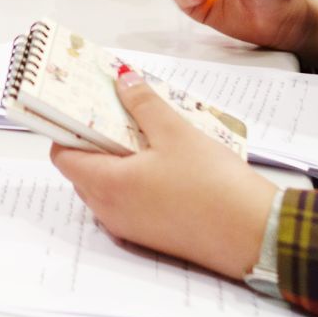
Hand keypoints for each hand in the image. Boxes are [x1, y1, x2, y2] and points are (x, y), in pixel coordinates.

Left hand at [49, 73, 276, 278]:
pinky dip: (132, 179)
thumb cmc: (214, 186)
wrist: (254, 235)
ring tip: (141, 130)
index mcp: (107, 185)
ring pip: (105, 186)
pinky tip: (160, 159)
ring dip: (115, 159)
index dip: (68, 128)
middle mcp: (110, 211)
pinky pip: (127, 201)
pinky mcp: (151, 235)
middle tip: (113, 110)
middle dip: (93, 140)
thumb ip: (143, 103)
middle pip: (82, 169)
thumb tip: (122, 80)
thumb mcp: (176, 132)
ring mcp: (129, 226)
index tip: (81, 105)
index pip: (62, 155)